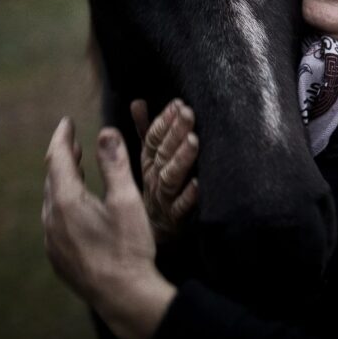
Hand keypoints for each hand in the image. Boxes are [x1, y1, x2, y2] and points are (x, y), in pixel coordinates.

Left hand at [42, 117, 174, 338]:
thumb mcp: (126, 199)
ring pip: (52, 201)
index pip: (58, 159)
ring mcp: (53, 241)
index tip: (66, 121)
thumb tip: (107, 131)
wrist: (123, 296)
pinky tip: (77, 208)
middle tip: (73, 142)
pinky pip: (54, 221)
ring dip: (63, 181)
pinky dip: (63, 204)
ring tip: (76, 169)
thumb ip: (115, 163)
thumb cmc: (128, 247)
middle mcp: (52, 220)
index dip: (62, 137)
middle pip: (52, 179)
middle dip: (63, 157)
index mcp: (66, 202)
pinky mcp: (59, 257)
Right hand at [131, 99, 199, 242]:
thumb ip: (146, 131)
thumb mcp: (148, 160)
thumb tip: (137, 102)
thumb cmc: (153, 190)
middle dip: (175, 132)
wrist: (151, 236)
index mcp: (149, 163)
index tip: (177, 104)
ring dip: (182, 159)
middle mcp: (154, 179)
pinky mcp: (175, 220)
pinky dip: (189, 197)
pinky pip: (181, 208)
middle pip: (163, 154)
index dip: (164, 121)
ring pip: (170, 177)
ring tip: (194, 141)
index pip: (152, 139)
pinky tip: (199, 184)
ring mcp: (164, 199)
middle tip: (188, 113)